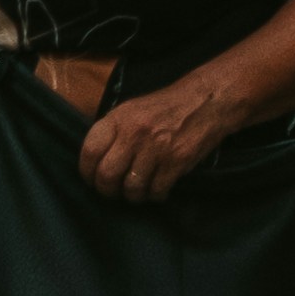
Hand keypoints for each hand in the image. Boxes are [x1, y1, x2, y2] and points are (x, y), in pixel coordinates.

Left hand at [79, 76, 238, 205]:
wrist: (206, 100)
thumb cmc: (165, 108)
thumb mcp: (133, 109)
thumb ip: (112, 133)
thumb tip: (93, 164)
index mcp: (120, 117)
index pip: (90, 151)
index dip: (87, 172)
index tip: (93, 180)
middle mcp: (135, 132)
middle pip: (107, 176)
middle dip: (108, 191)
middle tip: (115, 191)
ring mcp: (156, 147)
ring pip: (131, 189)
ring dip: (134, 195)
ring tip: (140, 189)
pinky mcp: (176, 160)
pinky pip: (156, 191)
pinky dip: (156, 195)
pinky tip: (159, 187)